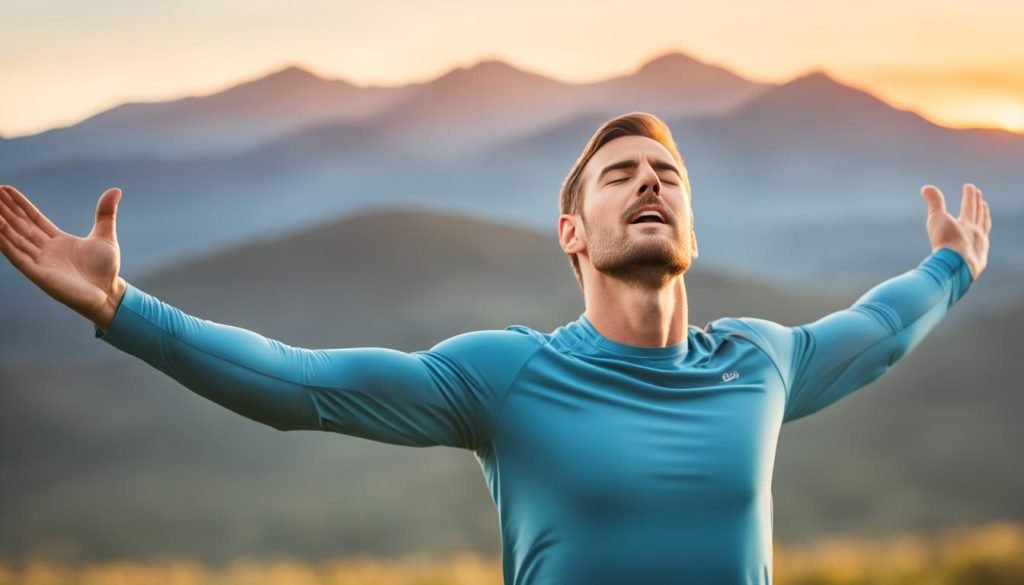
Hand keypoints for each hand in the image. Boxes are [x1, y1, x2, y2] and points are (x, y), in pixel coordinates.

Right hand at [0, 185, 126, 329]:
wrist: (110, 293)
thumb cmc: (106, 269)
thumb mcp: (105, 235)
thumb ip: (105, 213)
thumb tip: (115, 190)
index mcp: (57, 241)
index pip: (33, 219)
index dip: (19, 205)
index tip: (5, 189)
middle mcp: (45, 250)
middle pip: (20, 226)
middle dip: (5, 209)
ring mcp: (41, 262)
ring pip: (14, 239)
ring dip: (1, 223)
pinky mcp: (39, 274)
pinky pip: (17, 256)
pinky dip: (5, 243)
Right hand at [920, 182, 990, 279]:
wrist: (956, 267)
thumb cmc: (945, 243)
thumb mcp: (937, 220)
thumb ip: (934, 203)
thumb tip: (927, 187)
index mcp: (967, 223)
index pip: (969, 206)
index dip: (969, 195)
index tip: (970, 186)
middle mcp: (977, 233)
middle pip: (980, 215)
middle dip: (979, 204)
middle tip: (980, 196)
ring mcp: (980, 247)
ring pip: (985, 228)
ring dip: (984, 218)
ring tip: (985, 212)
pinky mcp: (979, 261)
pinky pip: (983, 246)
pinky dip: (983, 239)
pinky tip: (982, 240)